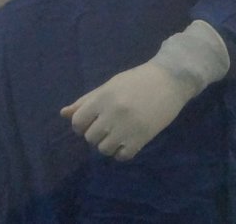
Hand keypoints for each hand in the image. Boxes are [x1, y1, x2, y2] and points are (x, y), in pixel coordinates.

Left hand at [61, 61, 195, 160]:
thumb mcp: (110, 85)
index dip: (82, 125)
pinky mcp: (142, 137)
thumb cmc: (139, 79)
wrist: (172, 79)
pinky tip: (129, 141)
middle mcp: (111, 113)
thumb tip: (64, 114)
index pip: (77, 123)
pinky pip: (122, 156)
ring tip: (120, 134)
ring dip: (109, 144)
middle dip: (97, 134)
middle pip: (90, 138)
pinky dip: (123, 152)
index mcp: (102, 98)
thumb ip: (87, 100)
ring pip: (104, 149)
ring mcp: (127, 127)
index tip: (94, 121)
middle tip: (110, 126)